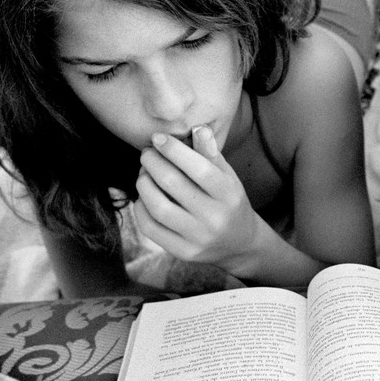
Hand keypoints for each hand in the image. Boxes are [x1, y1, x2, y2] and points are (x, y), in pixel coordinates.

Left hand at [134, 127, 261, 271]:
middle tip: (146, 154)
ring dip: (144, 185)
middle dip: (153, 163)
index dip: (174, 150)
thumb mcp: (228, 176)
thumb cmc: (229, 202)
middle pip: (173, 185)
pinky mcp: (182, 251)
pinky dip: (141, 208)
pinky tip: (143, 197)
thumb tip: (198, 128)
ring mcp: (198, 237)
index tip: (158, 138)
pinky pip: (151, 229)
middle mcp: (214, 217)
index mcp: (228, 194)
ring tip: (143, 174)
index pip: (199, 169)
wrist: (239, 243)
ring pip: (158, 207)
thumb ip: (211, 154)